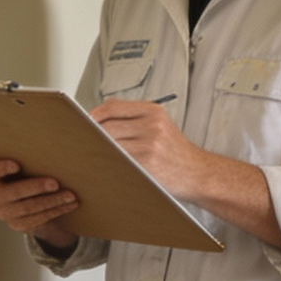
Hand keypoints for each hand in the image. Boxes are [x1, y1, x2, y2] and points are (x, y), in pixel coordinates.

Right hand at [0, 158, 78, 250]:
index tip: (17, 164)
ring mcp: (5, 213)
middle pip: (12, 193)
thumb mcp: (26, 166)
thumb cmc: (28, 174)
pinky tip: (70, 204)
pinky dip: (57, 210)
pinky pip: (39, 219)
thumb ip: (30, 159)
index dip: (0, 169)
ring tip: (70, 195)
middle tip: (55, 183)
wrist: (33, 200)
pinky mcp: (18, 225)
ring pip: (28, 208)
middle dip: (35, 187)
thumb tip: (55, 144)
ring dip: (52, 201)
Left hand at [90, 100, 211, 197]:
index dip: (93, 115)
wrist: (198, 173)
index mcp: (153, 111)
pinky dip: (107, 162)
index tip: (83, 123)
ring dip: (96, 149)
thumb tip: (96, 122)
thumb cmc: (175, 153)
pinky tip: (104, 165)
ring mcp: (150, 143)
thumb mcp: (160, 126)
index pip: (112, 106)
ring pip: (109, 143)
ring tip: (90, 154)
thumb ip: (132, 120)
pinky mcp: (147, 162)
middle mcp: (152, 124)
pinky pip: (117, 159)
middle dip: (92, 134)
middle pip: (107, 125)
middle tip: (82, 142)